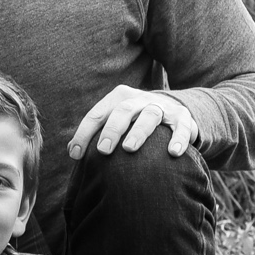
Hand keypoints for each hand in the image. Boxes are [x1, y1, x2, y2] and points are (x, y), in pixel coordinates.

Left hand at [69, 86, 199, 158]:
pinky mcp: (182, 117)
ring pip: (150, 115)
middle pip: (123, 110)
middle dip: (112, 129)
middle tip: (103, 150)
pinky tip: (173, 153)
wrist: (172, 110)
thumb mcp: (116, 121)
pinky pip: (182, 126)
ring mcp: (162, 107)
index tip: (75, 155)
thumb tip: (72, 151)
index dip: (84, 133)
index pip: (97, 114)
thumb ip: (96, 133)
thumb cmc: (134, 121)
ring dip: (139, 131)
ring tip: (129, 149)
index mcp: (119, 99)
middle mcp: (140, 100)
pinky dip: (179, 138)